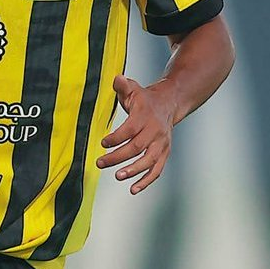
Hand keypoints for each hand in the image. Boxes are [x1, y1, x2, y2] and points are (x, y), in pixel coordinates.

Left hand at [96, 75, 175, 193]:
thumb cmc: (144, 99)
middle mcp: (155, 131)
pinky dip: (146, 181)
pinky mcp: (164, 153)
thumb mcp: (133, 88)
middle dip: (117, 156)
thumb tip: (116, 78)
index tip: (103, 142)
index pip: (130, 129)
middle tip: (100, 163)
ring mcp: (162, 144)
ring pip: (148, 161)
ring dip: (133, 170)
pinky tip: (133, 189)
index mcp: (145, 116)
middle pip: (137, 147)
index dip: (116, 137)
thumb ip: (123, 85)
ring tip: (117, 176)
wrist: (169, 104)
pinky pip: (157, 170)